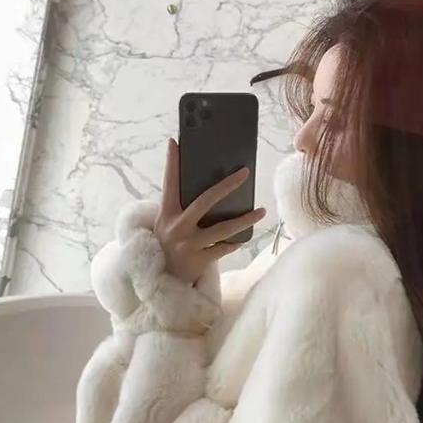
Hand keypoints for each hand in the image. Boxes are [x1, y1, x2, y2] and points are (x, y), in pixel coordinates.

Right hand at [153, 137, 266, 285]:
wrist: (160, 280)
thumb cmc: (168, 244)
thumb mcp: (166, 223)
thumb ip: (180, 207)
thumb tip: (209, 188)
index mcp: (166, 213)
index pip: (169, 184)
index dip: (172, 163)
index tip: (175, 143)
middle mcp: (176, 227)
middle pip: (204, 201)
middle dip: (226, 186)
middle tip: (244, 173)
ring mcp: (188, 245)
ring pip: (222, 229)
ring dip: (244, 219)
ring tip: (262, 211)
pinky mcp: (198, 261)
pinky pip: (223, 249)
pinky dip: (235, 242)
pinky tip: (246, 236)